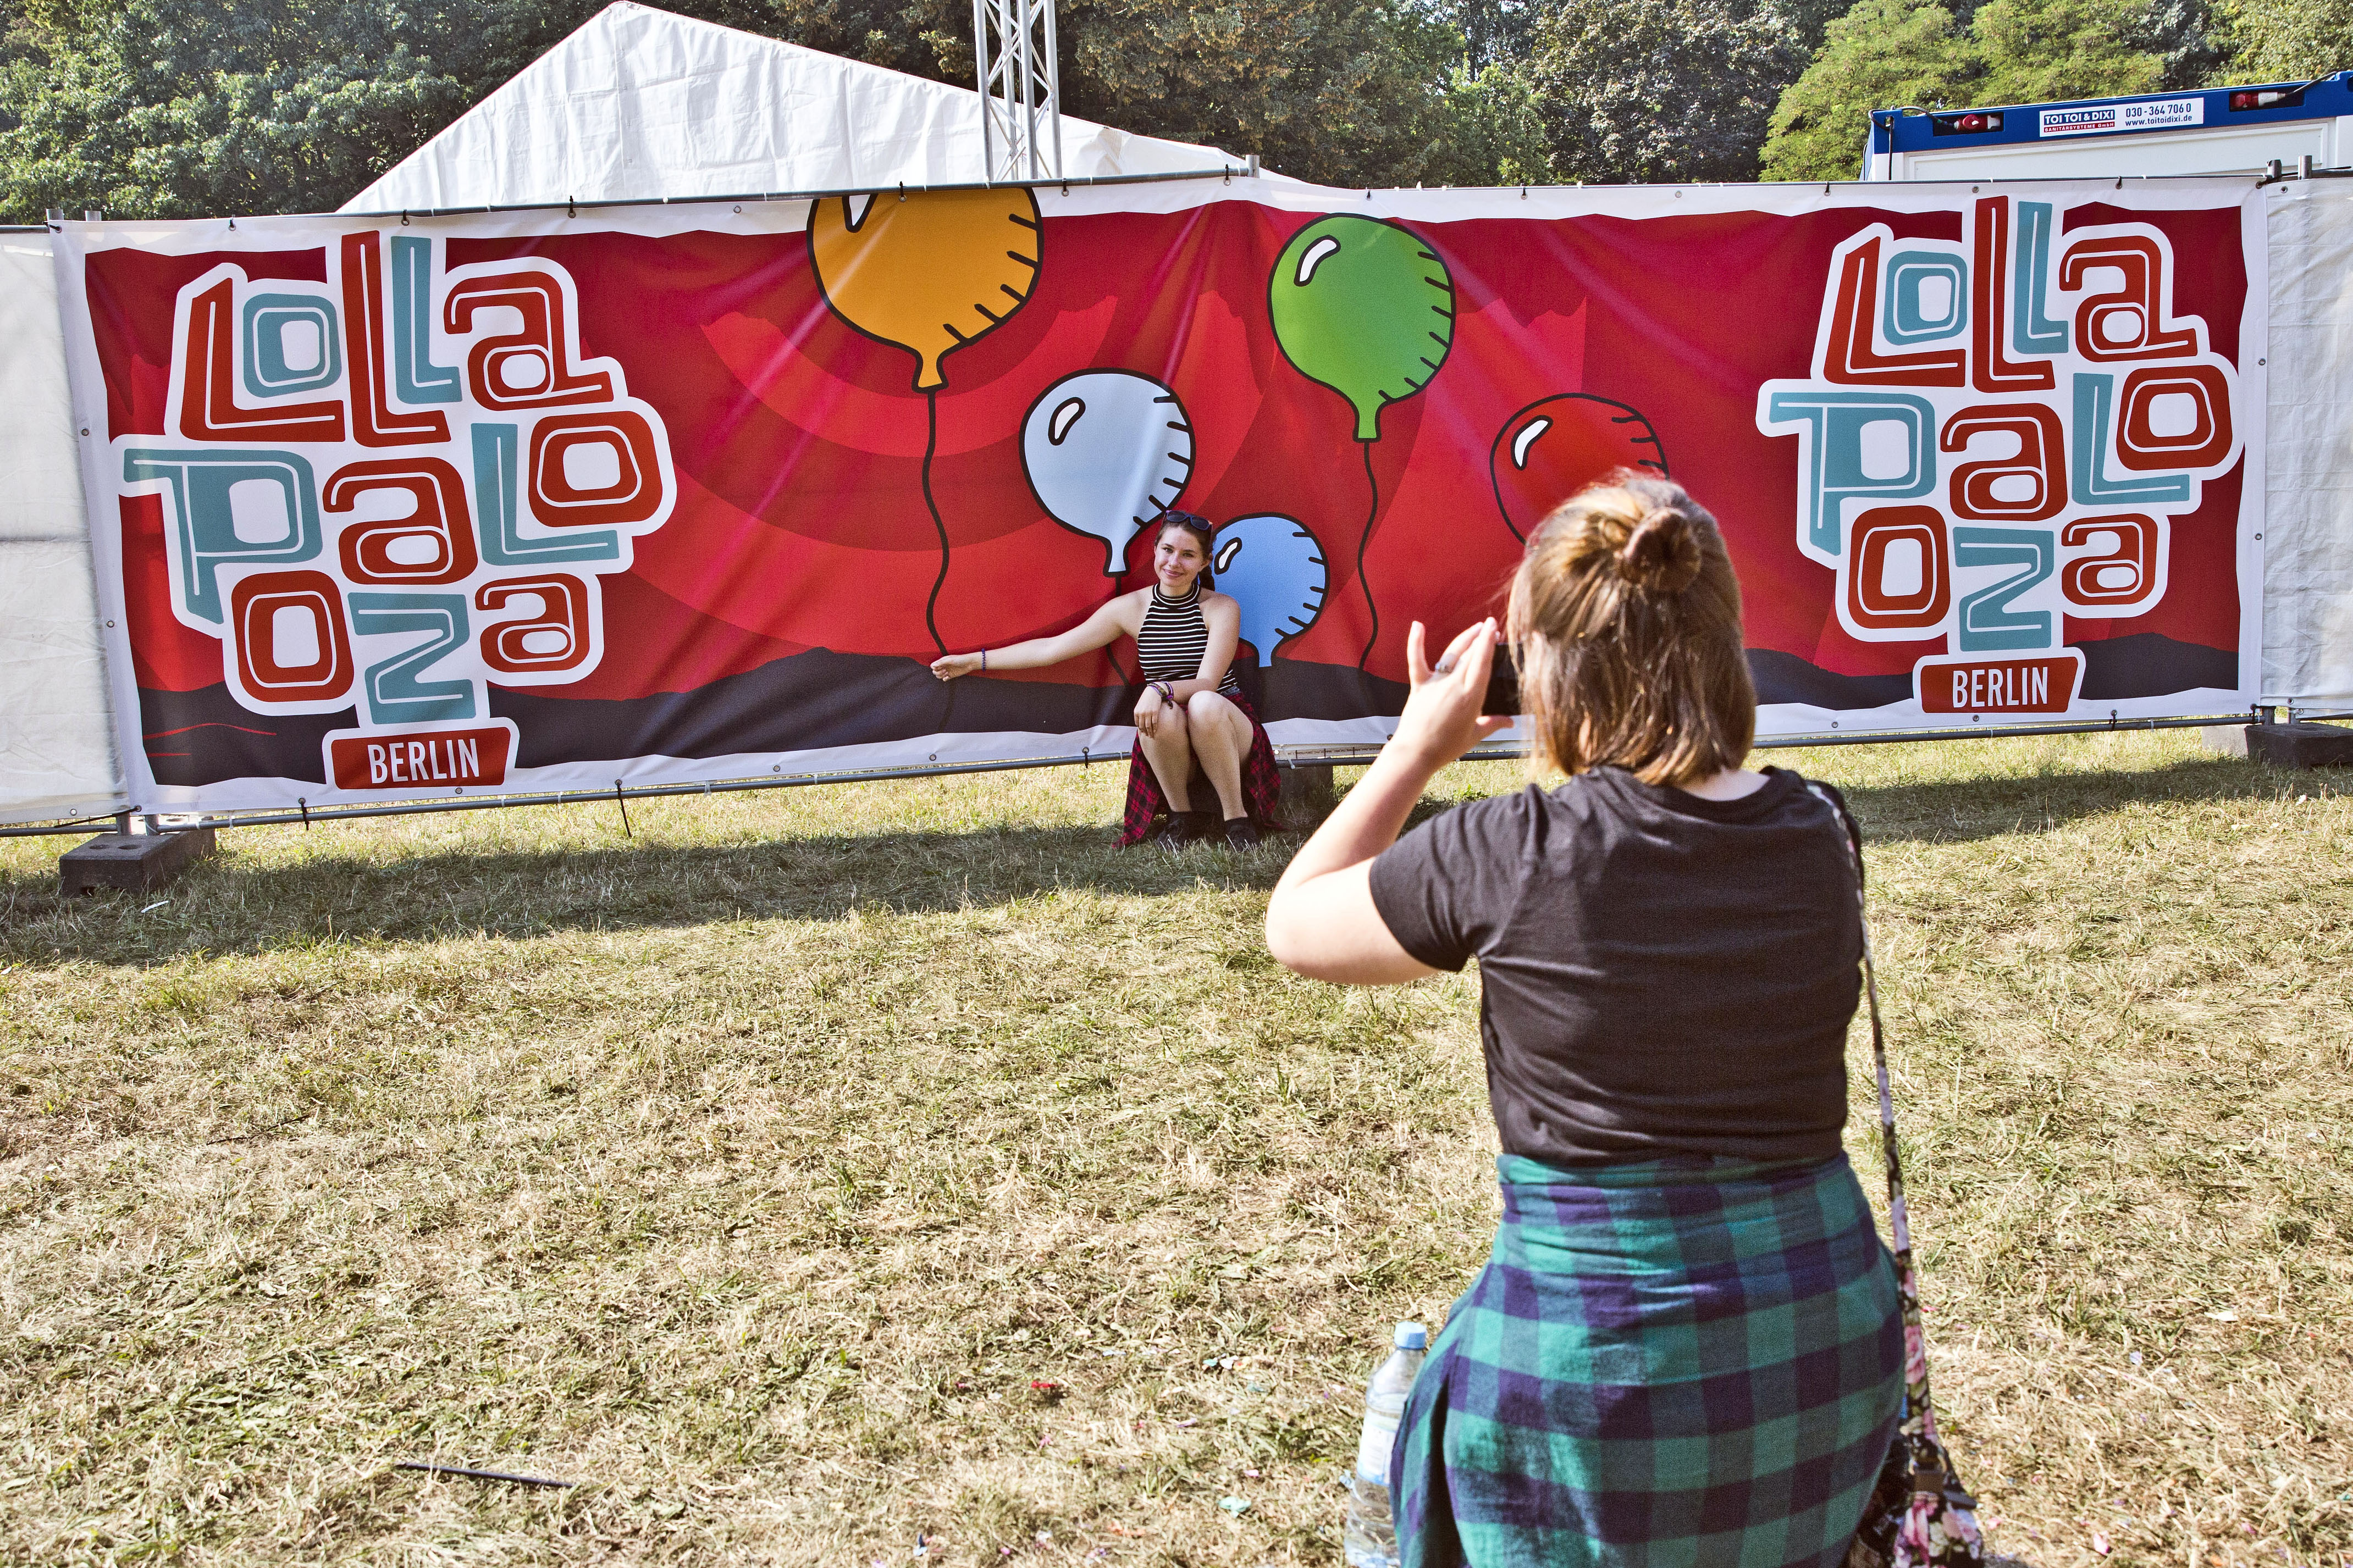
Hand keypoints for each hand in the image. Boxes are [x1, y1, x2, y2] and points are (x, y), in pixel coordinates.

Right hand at [930, 652, 981, 680]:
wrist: (969, 663)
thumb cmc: (961, 659)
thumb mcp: (950, 660)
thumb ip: (940, 663)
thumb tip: (933, 666)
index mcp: (942, 661)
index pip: (933, 666)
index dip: (934, 668)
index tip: (939, 668)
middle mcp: (944, 666)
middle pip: (934, 672)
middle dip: (938, 673)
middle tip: (945, 670)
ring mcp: (947, 671)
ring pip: (939, 676)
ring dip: (941, 676)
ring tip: (947, 673)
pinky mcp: (951, 675)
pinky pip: (944, 679)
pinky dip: (945, 679)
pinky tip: (948, 676)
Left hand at [1134, 685, 1165, 737]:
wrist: (1154, 692)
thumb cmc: (1147, 698)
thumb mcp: (1140, 705)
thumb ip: (1139, 712)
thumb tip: (1139, 721)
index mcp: (1136, 712)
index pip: (1137, 724)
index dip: (1140, 729)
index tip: (1143, 732)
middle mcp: (1141, 713)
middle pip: (1142, 726)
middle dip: (1145, 732)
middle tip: (1148, 736)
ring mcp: (1148, 713)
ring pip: (1148, 726)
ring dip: (1150, 732)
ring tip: (1151, 736)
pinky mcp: (1155, 712)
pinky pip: (1154, 723)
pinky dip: (1154, 728)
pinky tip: (1155, 730)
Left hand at [1392, 618, 1510, 769]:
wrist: (1415, 754)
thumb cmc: (1446, 748)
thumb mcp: (1474, 736)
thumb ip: (1493, 724)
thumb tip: (1511, 723)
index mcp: (1471, 697)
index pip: (1482, 664)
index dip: (1488, 643)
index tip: (1494, 628)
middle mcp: (1453, 686)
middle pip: (1470, 656)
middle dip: (1481, 638)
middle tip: (1490, 626)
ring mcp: (1435, 684)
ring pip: (1451, 654)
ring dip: (1464, 639)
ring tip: (1476, 628)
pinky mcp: (1418, 686)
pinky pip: (1416, 661)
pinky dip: (1415, 642)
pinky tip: (1417, 625)